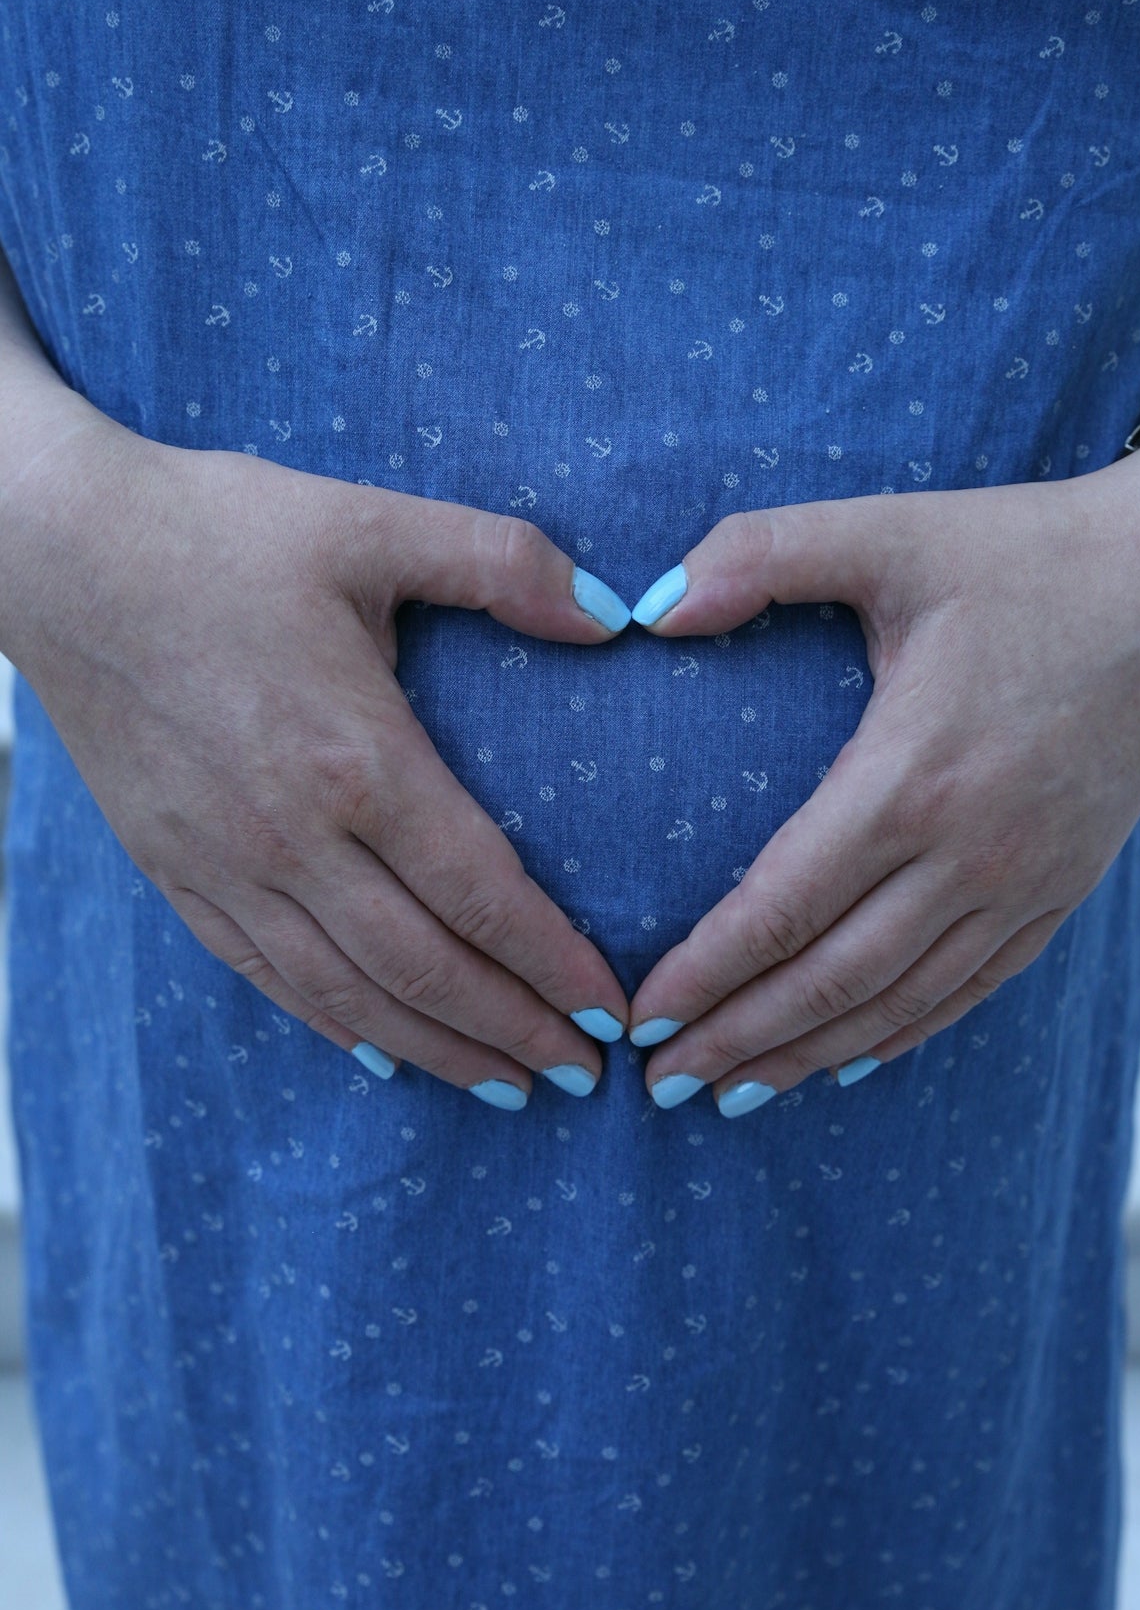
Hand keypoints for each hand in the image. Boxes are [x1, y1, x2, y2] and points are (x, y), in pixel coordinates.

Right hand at [9, 419, 633, 1107]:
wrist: (56, 553)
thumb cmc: (216, 533)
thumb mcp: (369, 522)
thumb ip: (503, 563)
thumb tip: (613, 613)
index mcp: (356, 756)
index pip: (480, 893)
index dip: (551, 964)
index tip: (609, 1015)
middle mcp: (292, 835)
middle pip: (423, 968)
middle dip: (512, 1033)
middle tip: (582, 1079)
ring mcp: (224, 864)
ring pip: (346, 992)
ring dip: (435, 1049)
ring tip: (504, 1087)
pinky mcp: (173, 869)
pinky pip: (263, 973)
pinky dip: (330, 1022)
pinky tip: (377, 1050)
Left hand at [626, 448, 1139, 1113]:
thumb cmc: (1029, 554)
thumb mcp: (890, 529)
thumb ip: (761, 554)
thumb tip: (652, 610)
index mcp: (911, 774)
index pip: (781, 907)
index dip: (705, 975)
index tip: (642, 1020)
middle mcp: (970, 850)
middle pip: (830, 980)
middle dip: (736, 1039)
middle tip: (660, 1084)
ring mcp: (1026, 880)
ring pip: (899, 1002)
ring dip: (808, 1055)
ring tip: (734, 1093)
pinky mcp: (1064, 887)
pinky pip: (972, 987)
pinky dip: (902, 1032)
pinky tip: (849, 1058)